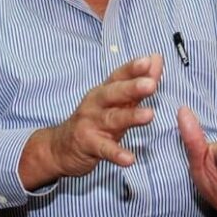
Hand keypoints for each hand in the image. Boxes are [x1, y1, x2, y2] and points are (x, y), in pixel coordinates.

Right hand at [19, 54, 162, 187]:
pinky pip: (104, 149)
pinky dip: (116, 153)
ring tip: (149, 116)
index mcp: (105, 90)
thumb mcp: (116, 99)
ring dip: (131, 117)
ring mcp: (91, 124)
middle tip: (151, 85)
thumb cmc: (94, 119)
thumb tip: (156, 58)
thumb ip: (138, 80)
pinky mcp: (88, 145)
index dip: (133, 68)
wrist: (60, 147)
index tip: (148, 60)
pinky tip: (129, 159)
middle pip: (114, 93)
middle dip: (132, 88)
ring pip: (112, 119)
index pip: (119, 75)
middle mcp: (97, 104)